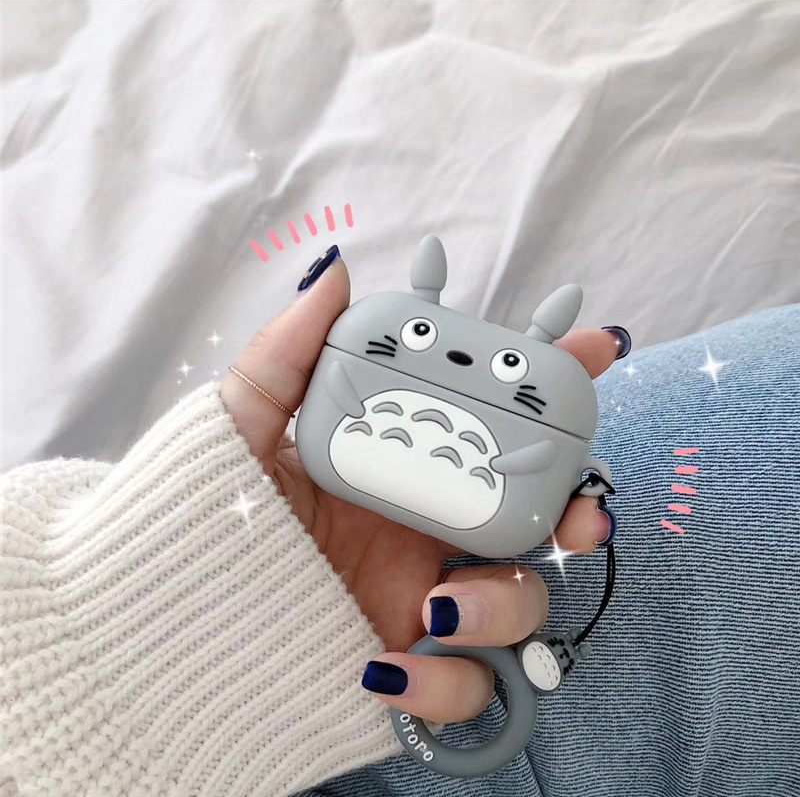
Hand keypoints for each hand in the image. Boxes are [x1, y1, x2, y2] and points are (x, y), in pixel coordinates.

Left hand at [220, 249, 621, 724]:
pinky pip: (467, 688)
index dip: (552, 382)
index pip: (495, 419)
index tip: (594, 347)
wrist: (176, 609)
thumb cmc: (213, 509)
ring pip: (523, 602)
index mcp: (407, 464)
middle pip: (538, 513)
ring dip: (505, 603)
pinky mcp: (413, 663)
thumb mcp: (243, 424)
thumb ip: (288, 351)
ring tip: (439, 606)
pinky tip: (385, 665)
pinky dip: (444, 683)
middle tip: (580, 509)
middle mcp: (429, 527)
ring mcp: (429, 596)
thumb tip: (334, 272)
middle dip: (578, 508)